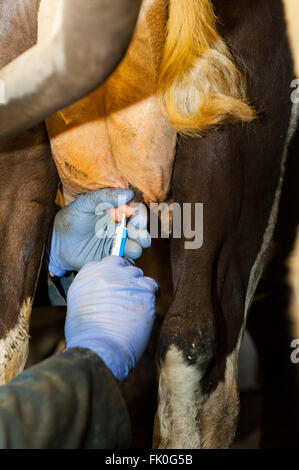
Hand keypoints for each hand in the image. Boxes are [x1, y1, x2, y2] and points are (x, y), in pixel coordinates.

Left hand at [48, 188, 150, 276]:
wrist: (57, 244)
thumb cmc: (71, 219)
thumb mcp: (85, 204)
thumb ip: (105, 196)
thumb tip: (129, 193)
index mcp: (117, 213)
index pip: (137, 212)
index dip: (141, 216)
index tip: (135, 219)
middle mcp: (121, 228)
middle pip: (141, 231)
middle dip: (142, 234)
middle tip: (136, 235)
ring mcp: (118, 245)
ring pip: (137, 247)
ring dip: (137, 247)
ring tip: (130, 248)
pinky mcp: (112, 259)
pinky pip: (126, 262)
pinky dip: (127, 261)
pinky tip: (119, 258)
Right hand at [65, 256, 157, 380]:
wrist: (98, 349)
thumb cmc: (87, 336)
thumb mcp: (78, 304)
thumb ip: (92, 289)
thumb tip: (104, 289)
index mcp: (87, 274)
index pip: (106, 262)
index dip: (112, 275)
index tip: (114, 287)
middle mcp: (105, 271)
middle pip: (123, 265)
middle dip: (125, 278)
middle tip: (125, 297)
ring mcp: (125, 278)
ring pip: (137, 274)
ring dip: (137, 287)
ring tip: (133, 307)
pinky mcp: (143, 289)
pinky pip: (151, 285)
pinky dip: (150, 296)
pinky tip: (144, 309)